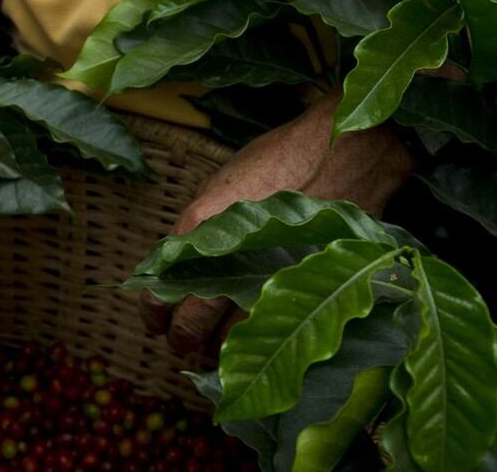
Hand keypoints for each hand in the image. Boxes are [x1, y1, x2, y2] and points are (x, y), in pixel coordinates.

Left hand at [139, 90, 416, 353]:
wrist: (342, 154)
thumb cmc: (275, 163)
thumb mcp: (219, 190)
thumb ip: (194, 233)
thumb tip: (169, 268)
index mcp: (200, 229)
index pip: (162, 290)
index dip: (154, 312)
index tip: (154, 320)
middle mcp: (232, 259)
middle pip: (193, 323)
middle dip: (181, 337)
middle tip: (178, 340)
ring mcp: (269, 277)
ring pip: (232, 337)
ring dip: (218, 344)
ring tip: (213, 340)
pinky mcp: (302, 285)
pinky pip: (270, 326)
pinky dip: (258, 335)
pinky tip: (252, 335)